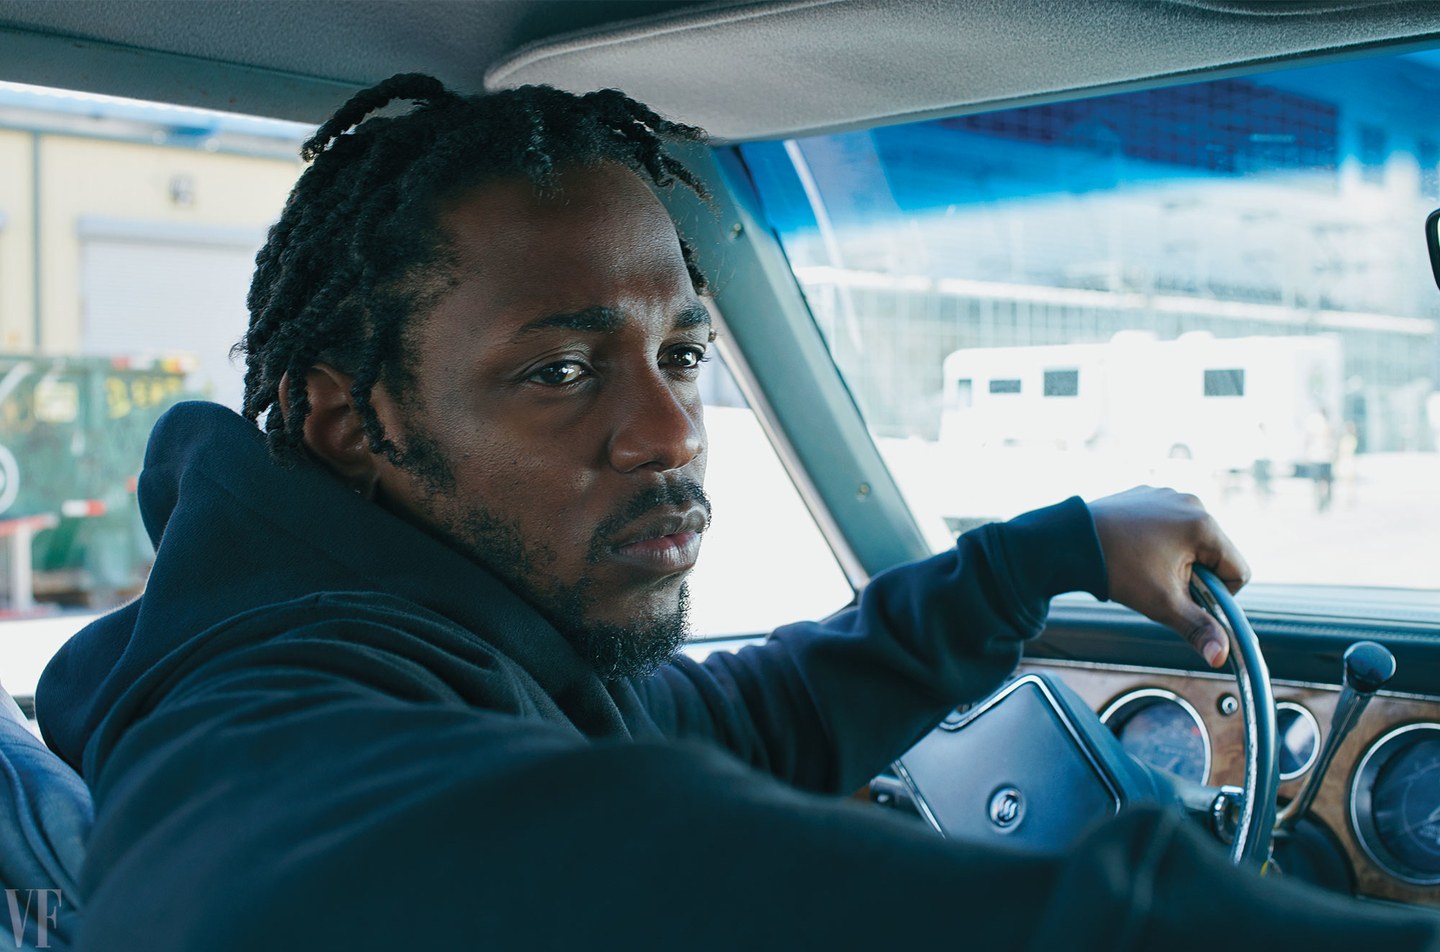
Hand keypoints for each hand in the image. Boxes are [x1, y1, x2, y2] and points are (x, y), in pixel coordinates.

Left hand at [1088, 486, 1249, 667]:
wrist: (1069, 542)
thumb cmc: (1118, 570)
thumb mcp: (1162, 604)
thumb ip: (1198, 628)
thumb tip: (1221, 657)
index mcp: (1204, 525)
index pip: (1238, 570)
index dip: (1220, 595)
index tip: (1188, 599)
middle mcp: (1191, 503)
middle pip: (1216, 554)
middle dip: (1197, 576)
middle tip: (1161, 583)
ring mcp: (1167, 495)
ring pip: (1192, 540)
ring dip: (1179, 559)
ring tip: (1145, 567)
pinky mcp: (1147, 494)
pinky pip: (1168, 524)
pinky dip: (1160, 541)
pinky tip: (1134, 550)